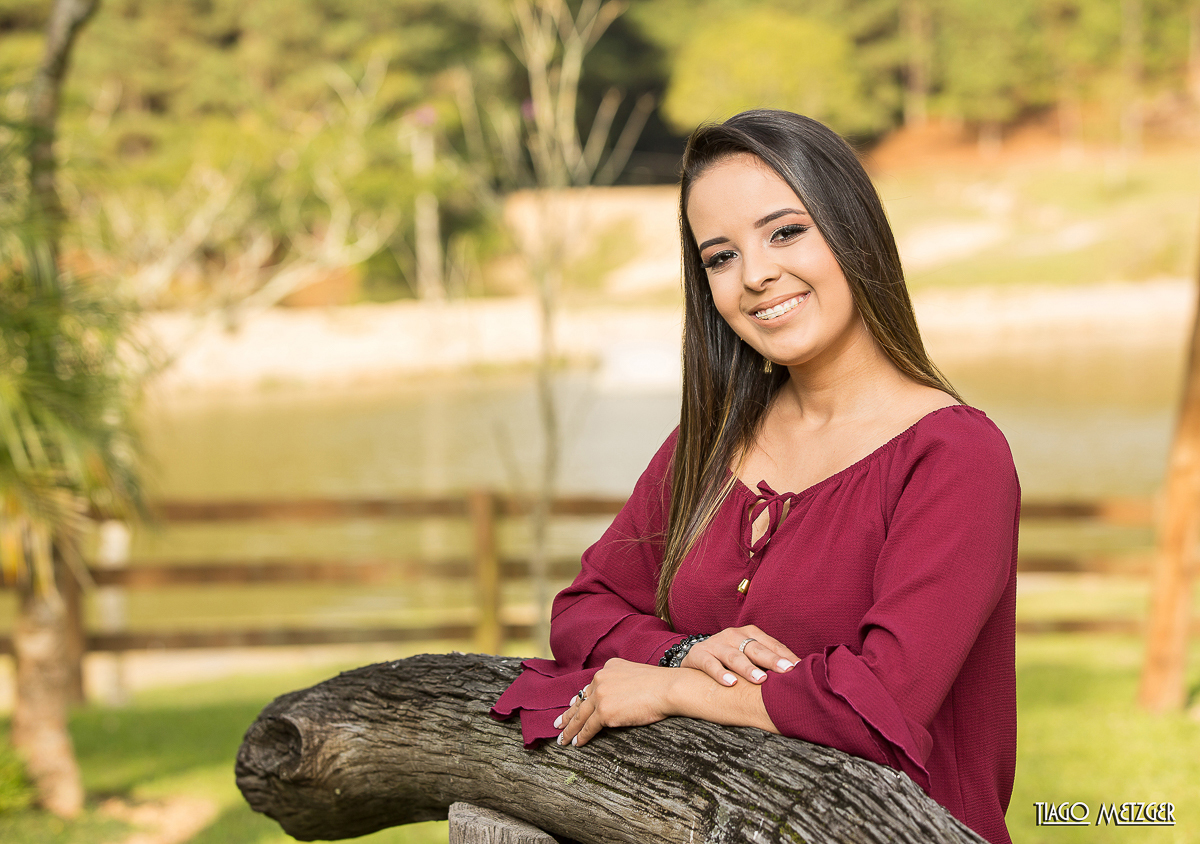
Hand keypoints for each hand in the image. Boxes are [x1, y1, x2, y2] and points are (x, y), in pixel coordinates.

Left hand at [553, 658, 674, 748]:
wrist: (669, 688)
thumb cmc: (661, 684)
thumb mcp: (637, 673)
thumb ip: (623, 681)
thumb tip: (618, 696)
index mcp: (609, 667)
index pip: (590, 686)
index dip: (580, 698)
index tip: (573, 704)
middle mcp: (601, 679)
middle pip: (581, 700)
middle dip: (569, 714)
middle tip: (558, 724)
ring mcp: (601, 695)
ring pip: (581, 716)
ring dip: (570, 729)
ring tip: (563, 739)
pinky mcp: (605, 712)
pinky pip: (588, 728)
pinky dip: (581, 737)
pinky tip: (577, 743)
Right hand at [681, 625, 798, 686]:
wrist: (695, 660)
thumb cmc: (729, 662)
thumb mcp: (749, 658)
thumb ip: (768, 664)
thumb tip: (799, 678)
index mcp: (749, 634)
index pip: (771, 644)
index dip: (785, 655)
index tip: (799, 668)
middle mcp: (733, 635)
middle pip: (755, 648)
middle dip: (772, 659)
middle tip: (786, 670)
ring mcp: (715, 644)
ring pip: (734, 655)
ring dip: (748, 668)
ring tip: (760, 679)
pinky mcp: (698, 654)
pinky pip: (710, 664)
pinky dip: (720, 673)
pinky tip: (731, 683)